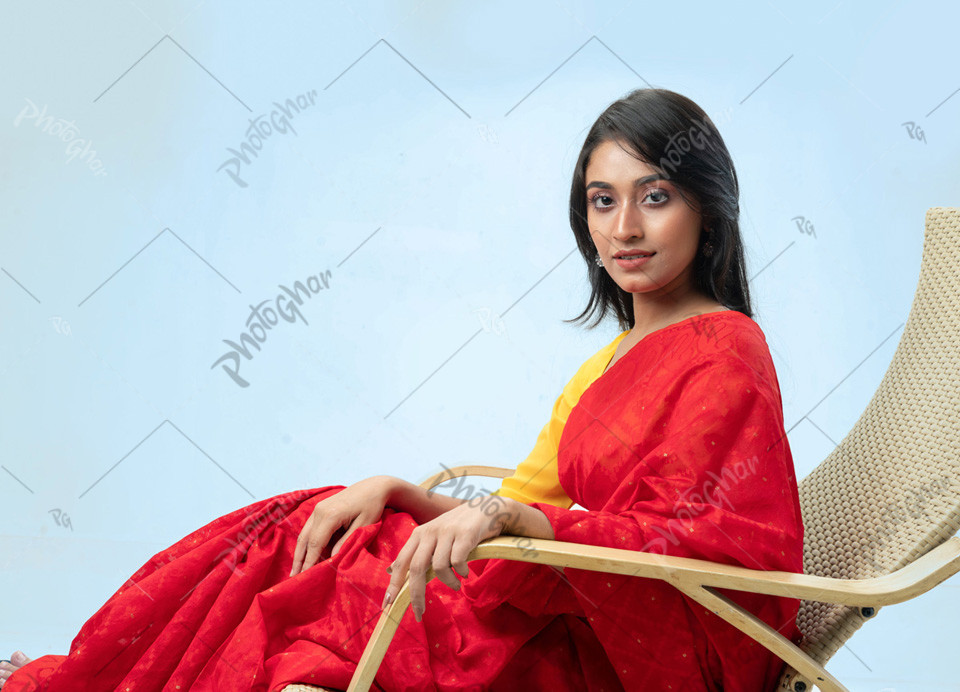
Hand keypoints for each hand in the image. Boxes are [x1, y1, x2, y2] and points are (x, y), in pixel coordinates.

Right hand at [290, 475, 395, 576]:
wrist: (373, 487)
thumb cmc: (372, 506)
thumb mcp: (363, 526)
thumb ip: (346, 542)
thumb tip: (331, 559)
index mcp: (330, 515)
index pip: (315, 544)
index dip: (309, 562)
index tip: (304, 577)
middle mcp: (319, 511)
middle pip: (304, 539)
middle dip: (299, 560)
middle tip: (293, 578)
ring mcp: (318, 509)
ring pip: (304, 534)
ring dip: (300, 552)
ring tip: (296, 570)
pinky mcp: (320, 509)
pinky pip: (310, 529)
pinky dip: (307, 543)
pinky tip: (307, 555)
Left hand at [380, 494, 509, 621]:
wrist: (488, 509)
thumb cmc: (458, 528)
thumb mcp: (433, 536)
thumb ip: (415, 552)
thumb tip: (391, 570)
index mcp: (419, 534)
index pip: (401, 561)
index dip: (393, 583)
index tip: (387, 604)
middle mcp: (430, 531)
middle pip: (416, 567)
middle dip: (416, 595)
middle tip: (419, 613)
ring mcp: (447, 532)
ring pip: (439, 567)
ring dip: (448, 582)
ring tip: (456, 584)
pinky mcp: (465, 534)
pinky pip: (457, 561)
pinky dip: (461, 573)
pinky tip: (466, 573)